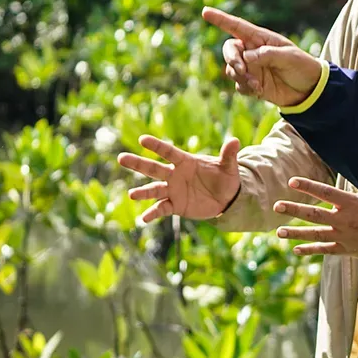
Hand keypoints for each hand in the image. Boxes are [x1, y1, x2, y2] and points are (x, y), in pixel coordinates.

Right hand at [120, 136, 241, 222]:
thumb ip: (229, 155)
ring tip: (132, 194)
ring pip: (154, 189)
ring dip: (143, 192)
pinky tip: (144, 218)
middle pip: (153, 168)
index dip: (156, 146)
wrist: (225, 198)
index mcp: (185, 161)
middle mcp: (175, 175)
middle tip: (121, 158)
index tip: (142, 139)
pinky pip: (162, 209)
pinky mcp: (175, 205)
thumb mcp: (229, 167)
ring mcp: (173, 190)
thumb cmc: (224, 178)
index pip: (169, 152)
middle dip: (138, 163)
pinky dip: (153, 213)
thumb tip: (236, 141)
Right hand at [203, 7, 322, 107]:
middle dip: (231, 58)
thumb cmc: (302, 66)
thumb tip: (247, 57)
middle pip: (229, 50)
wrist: (309, 90)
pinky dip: (246, 88)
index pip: (237, 27)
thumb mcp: (290, 57)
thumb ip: (268, 54)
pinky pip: (239, 85)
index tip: (205, 12)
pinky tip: (260, 90)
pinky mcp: (252, 84)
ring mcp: (251, 68)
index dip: (220, 19)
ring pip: (231, 70)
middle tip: (241, 68)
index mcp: (261, 39)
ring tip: (257, 84)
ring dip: (241, 77)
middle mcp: (252, 51)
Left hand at [273, 177, 357, 260]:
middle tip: (277, 206)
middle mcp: (345, 219)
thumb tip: (342, 184)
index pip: (324, 192)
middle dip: (293, 209)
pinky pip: (325, 250)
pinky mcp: (348, 250)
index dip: (307, 186)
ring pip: (314, 234)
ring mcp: (345, 236)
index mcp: (352, 203)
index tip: (292, 181)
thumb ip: (355, 194)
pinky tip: (296, 250)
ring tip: (278, 231)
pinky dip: (310, 250)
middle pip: (313, 213)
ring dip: (295, 233)